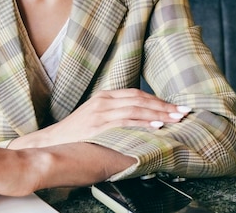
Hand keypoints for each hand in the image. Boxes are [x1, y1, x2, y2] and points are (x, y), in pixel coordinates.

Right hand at [8, 88, 190, 148]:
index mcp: (106, 97)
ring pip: (136, 109)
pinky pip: (126, 121)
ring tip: (175, 119)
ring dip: (158, 114)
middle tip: (182, 112)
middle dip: (163, 106)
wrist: (53, 140)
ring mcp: (101, 112)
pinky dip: (143, 122)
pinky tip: (156, 125)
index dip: (158, 100)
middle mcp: (104, 101)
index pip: (137, 94)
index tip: (175, 106)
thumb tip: (141, 120)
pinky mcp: (98, 124)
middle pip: (140, 99)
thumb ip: (116, 114)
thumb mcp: (97, 116)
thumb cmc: (77, 132)